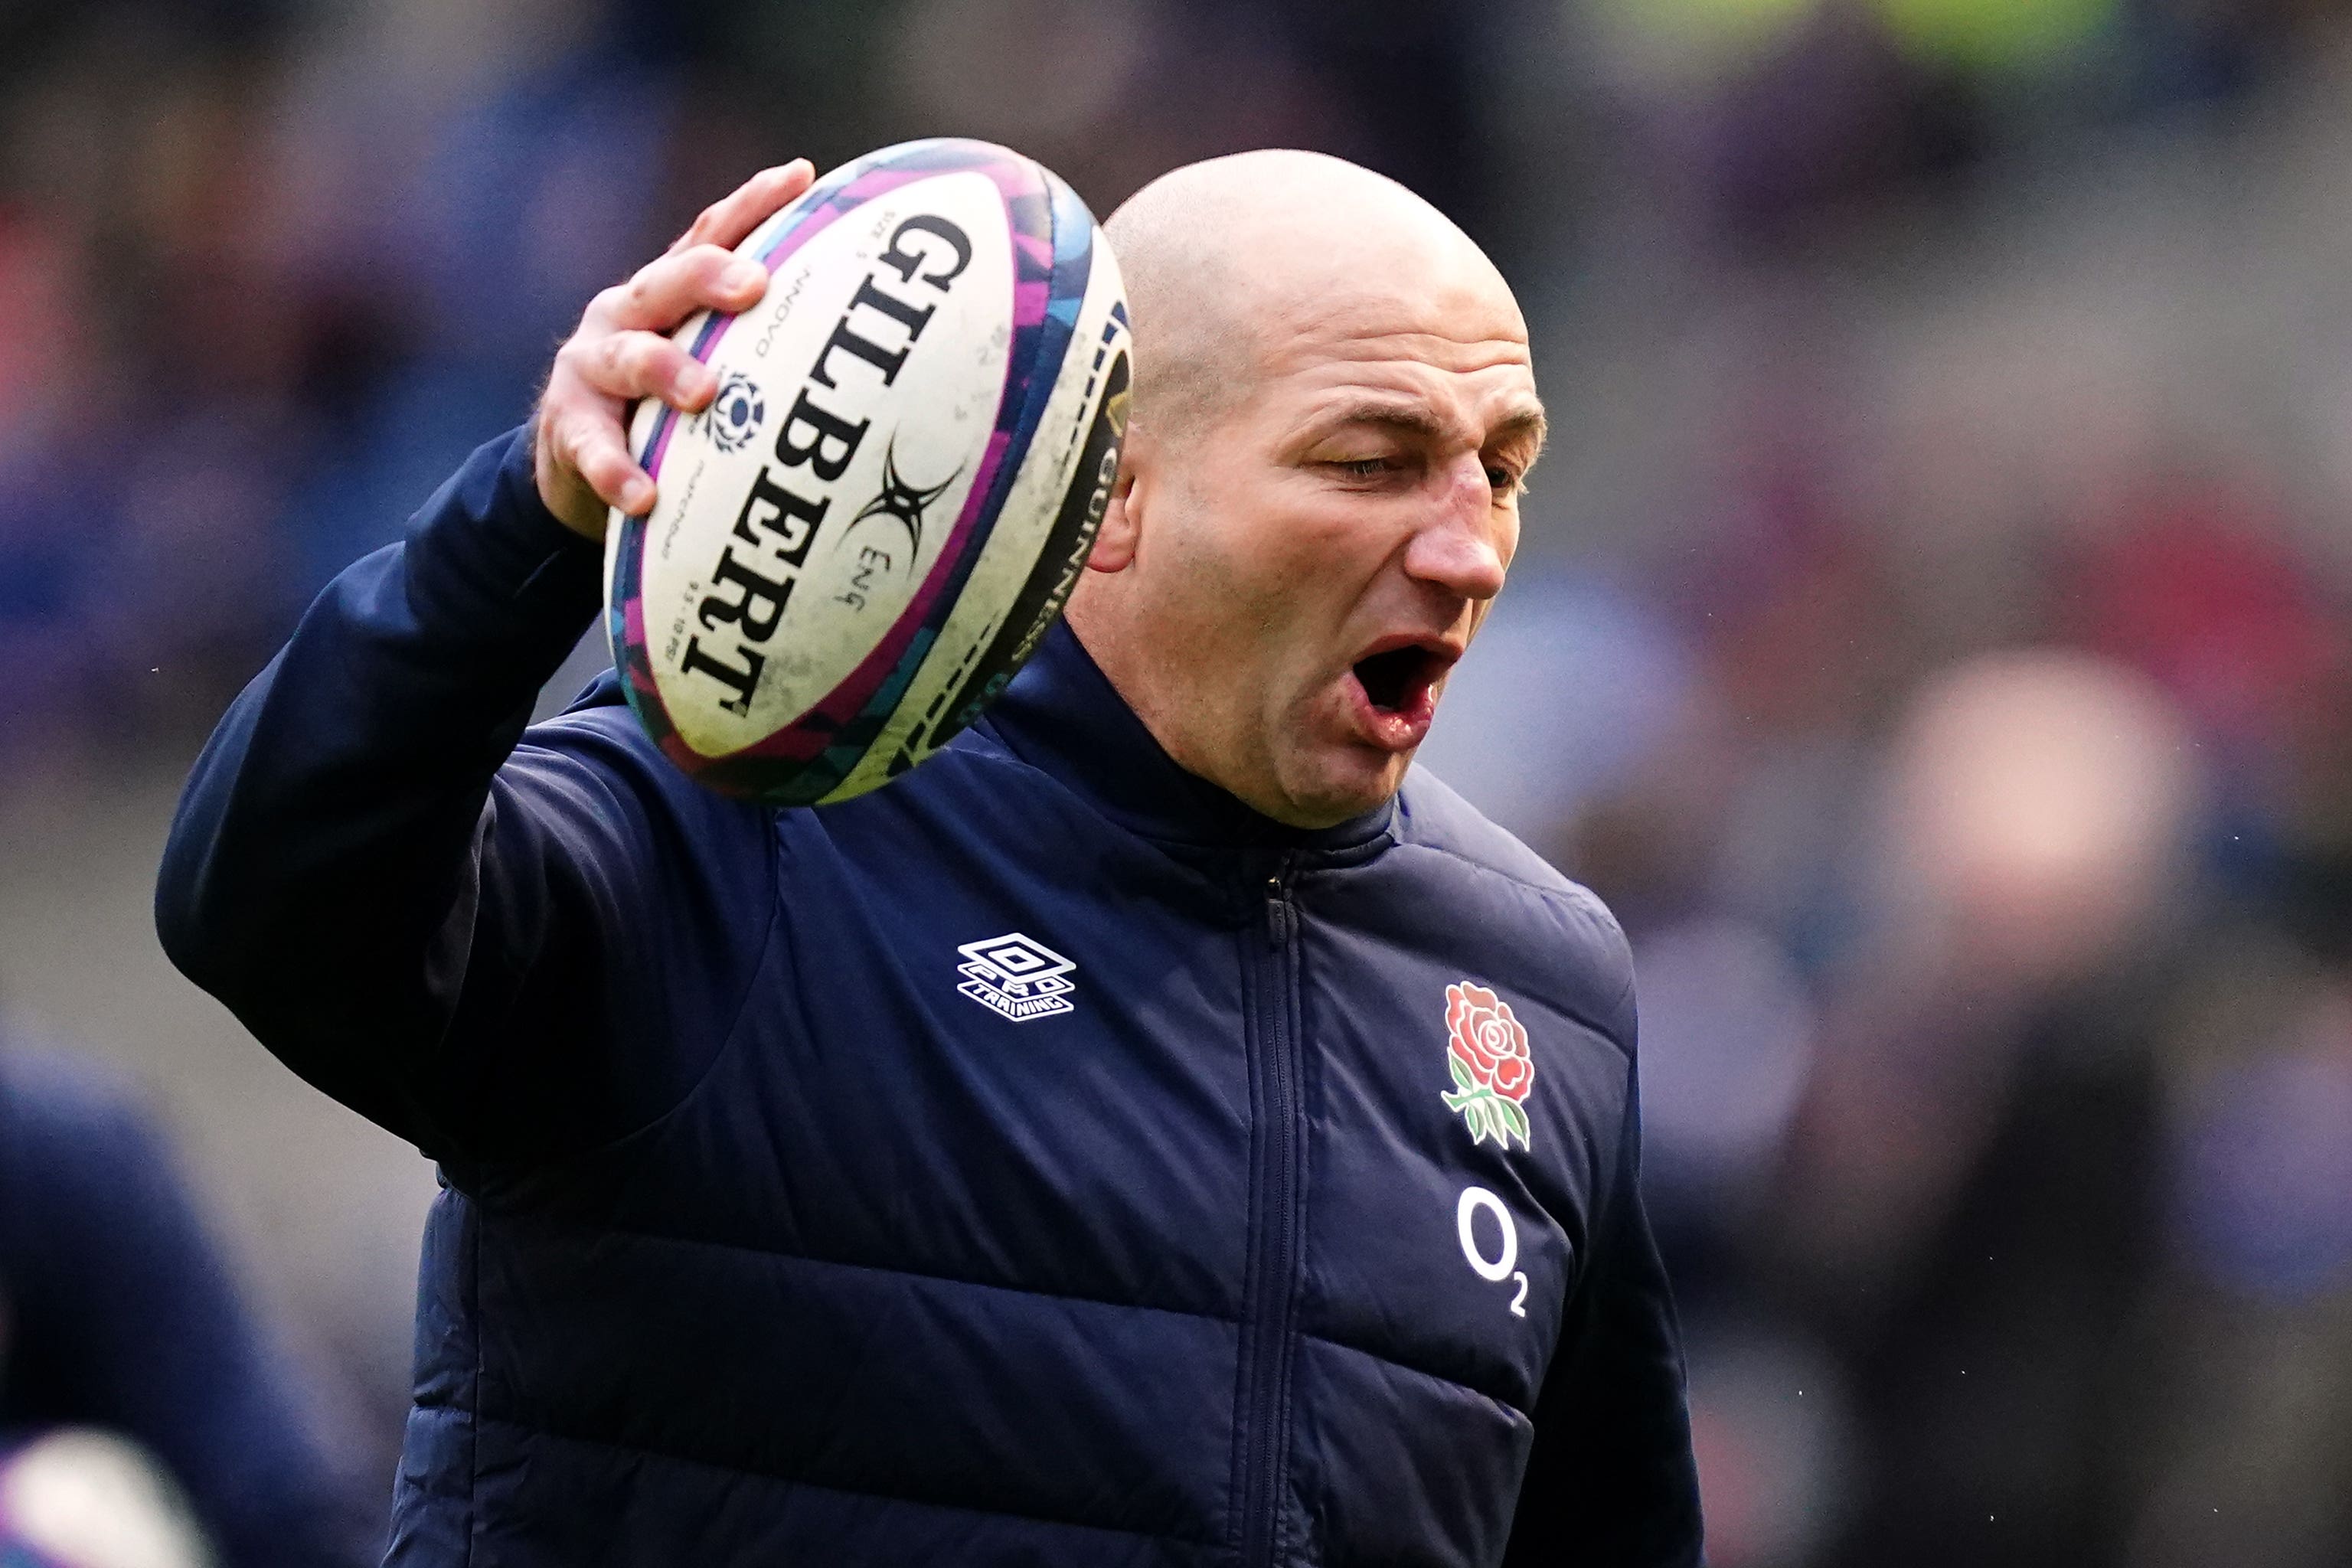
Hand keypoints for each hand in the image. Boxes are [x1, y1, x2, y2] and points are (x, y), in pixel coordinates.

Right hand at [533, 159, 816, 539]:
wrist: (578, 459)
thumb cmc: (666, 402)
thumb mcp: (707, 357)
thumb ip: (761, 342)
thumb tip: (874, 348)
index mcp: (666, 291)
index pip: (710, 235)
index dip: (754, 204)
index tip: (803, 178)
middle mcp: (625, 314)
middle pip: (666, 282)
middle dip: (710, 277)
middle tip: (755, 285)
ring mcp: (590, 368)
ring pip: (628, 359)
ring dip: (666, 370)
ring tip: (703, 394)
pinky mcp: (569, 427)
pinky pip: (593, 449)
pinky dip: (617, 471)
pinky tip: (645, 495)